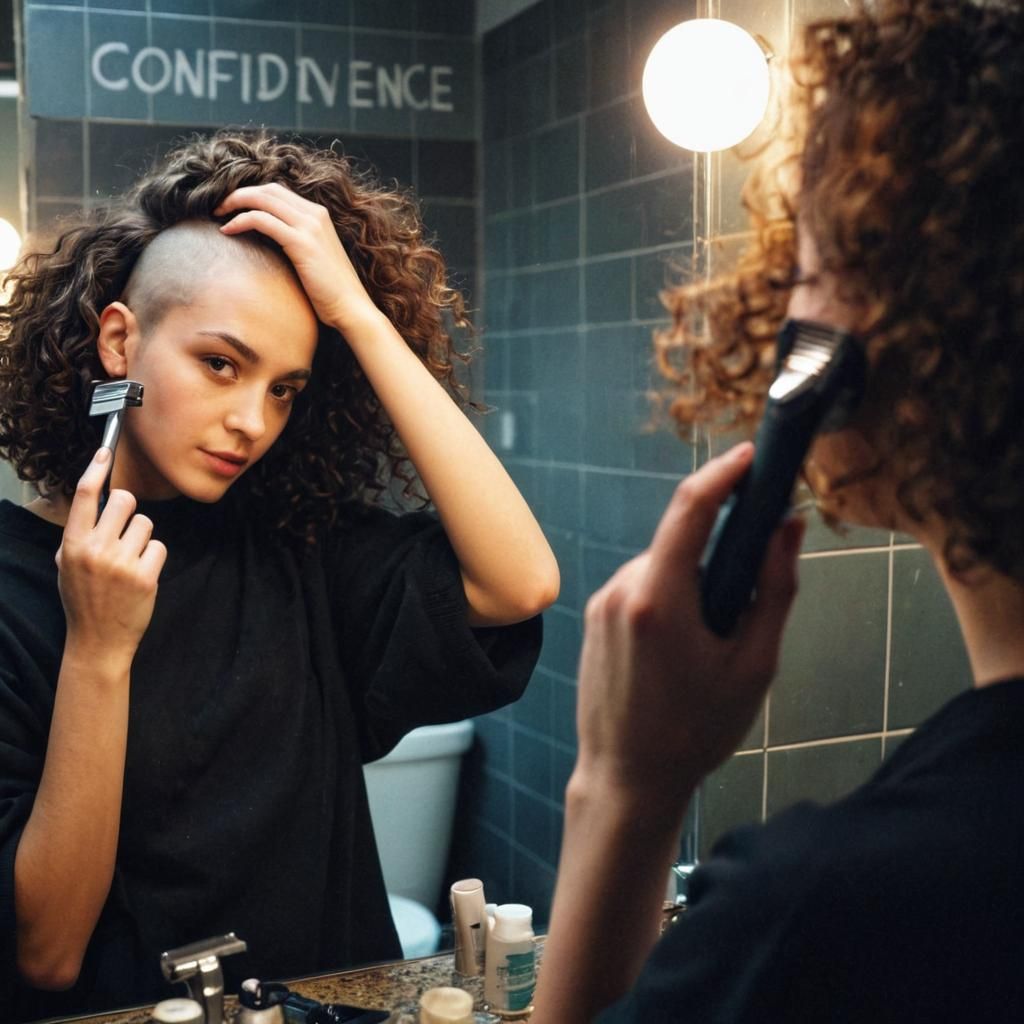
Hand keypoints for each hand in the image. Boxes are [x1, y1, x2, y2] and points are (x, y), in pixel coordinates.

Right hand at [56, 449, 166, 668]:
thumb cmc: (83, 598)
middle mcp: (96, 549)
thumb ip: (81, 533)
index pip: (86, 495)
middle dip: (128, 511)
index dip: (96, 468)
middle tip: (123, 531)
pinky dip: (153, 557)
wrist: (98, 640)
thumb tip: (98, 500)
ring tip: (129, 561)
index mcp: (73, 544)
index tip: (106, 451)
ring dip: (142, 538)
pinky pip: (159, 546)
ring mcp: (122, 563)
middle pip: (125, 501)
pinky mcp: (146, 576)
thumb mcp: (67, 564)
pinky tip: (141, 575)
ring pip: (146, 523)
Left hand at [214, 183, 380, 335]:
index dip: (252, 194)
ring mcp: (309, 226)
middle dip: (240, 194)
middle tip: (219, 208)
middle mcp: (315, 214)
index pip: (278, 192)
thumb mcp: (314, 258)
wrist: (351, 308)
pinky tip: (227, 230)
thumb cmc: (331, 292)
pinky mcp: (301, 242)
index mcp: (319, 215)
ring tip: (218, 215)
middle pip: (268, 189)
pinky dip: (240, 221)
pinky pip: (262, 220)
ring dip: (235, 202)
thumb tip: (268, 241)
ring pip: (262, 199)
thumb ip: (296, 242)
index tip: (233, 207)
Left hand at [574, 442, 804, 810]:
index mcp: (660, 598)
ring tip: (704, 652)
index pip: (691, 509)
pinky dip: (668, 602)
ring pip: (662, 568)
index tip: (751, 456)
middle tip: (740, 612)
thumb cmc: (697, 729)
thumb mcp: (754, 664)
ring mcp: (602, 603)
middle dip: (718, 558)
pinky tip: (675, 655)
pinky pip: (641, 588)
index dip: (723, 473)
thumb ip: (774, 588)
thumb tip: (788, 527)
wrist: (628, 777)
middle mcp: (621, 590)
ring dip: (692, 587)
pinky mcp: (594, 617)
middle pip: (681, 543)